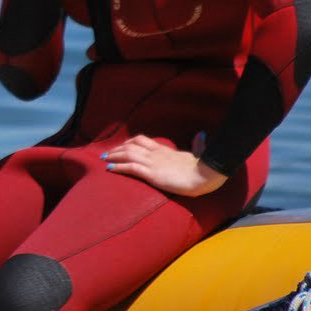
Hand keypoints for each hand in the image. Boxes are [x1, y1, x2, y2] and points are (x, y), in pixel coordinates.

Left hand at [102, 134, 228, 196]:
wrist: (205, 174)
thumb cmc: (202, 169)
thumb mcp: (195, 156)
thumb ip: (193, 148)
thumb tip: (201, 135)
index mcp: (165, 150)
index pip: (143, 141)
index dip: (130, 143)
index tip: (123, 146)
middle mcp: (156, 153)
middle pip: (131, 145)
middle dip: (117, 149)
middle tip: (108, 153)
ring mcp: (153, 163)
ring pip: (128, 154)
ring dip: (114, 156)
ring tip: (105, 159)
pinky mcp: (152, 173)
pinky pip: (131, 167)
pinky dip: (118, 167)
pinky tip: (110, 169)